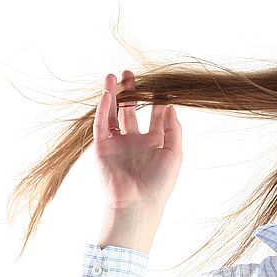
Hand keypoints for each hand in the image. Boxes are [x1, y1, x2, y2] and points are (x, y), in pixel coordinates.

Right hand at [92, 71, 182, 213]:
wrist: (137, 202)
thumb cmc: (160, 183)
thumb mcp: (174, 154)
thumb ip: (173, 130)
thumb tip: (171, 106)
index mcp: (154, 143)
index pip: (155, 116)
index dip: (157, 100)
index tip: (159, 84)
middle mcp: (135, 141)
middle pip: (132, 111)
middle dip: (131, 93)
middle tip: (130, 74)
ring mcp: (118, 143)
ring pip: (114, 114)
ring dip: (114, 95)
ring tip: (113, 76)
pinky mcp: (102, 147)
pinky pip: (102, 124)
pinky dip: (103, 109)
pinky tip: (107, 94)